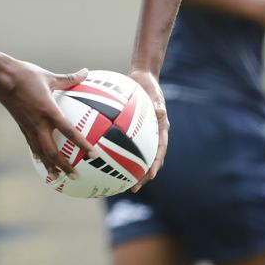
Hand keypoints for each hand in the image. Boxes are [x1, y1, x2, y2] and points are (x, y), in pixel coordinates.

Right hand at [0, 61, 92, 179]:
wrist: (1, 77)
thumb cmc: (26, 73)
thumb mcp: (50, 76)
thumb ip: (70, 78)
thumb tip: (86, 72)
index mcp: (49, 110)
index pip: (69, 131)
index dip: (82, 144)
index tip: (93, 155)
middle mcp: (39, 123)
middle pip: (53, 151)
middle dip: (64, 166)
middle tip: (75, 176)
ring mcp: (29, 126)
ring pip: (40, 152)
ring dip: (50, 165)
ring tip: (57, 177)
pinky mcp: (21, 126)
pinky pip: (31, 144)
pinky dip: (37, 154)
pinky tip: (40, 160)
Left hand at [128, 68, 167, 190]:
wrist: (143, 77)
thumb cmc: (150, 85)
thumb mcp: (155, 93)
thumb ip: (158, 104)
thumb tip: (161, 111)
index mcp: (161, 130)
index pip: (160, 151)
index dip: (155, 164)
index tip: (151, 176)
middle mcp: (153, 135)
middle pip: (149, 160)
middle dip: (142, 175)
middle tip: (134, 187)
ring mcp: (143, 134)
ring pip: (137, 156)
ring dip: (130, 169)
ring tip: (118, 181)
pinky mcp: (132, 131)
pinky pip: (123, 143)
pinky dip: (116, 151)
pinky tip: (103, 157)